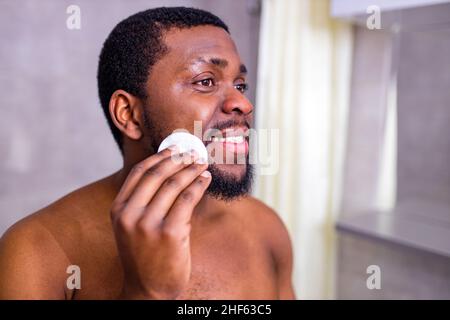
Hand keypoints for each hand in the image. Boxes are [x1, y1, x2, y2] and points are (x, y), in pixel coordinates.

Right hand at [110, 147, 210, 298]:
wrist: (148, 289)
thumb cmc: (144, 255)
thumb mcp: (132, 226)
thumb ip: (143, 201)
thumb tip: (169, 170)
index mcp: (119, 209)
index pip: (139, 172)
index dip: (159, 157)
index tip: (174, 150)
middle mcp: (130, 214)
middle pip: (157, 175)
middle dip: (178, 160)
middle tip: (192, 153)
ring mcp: (148, 224)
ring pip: (174, 185)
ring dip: (191, 170)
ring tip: (202, 164)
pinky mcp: (169, 233)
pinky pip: (187, 199)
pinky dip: (199, 185)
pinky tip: (205, 180)